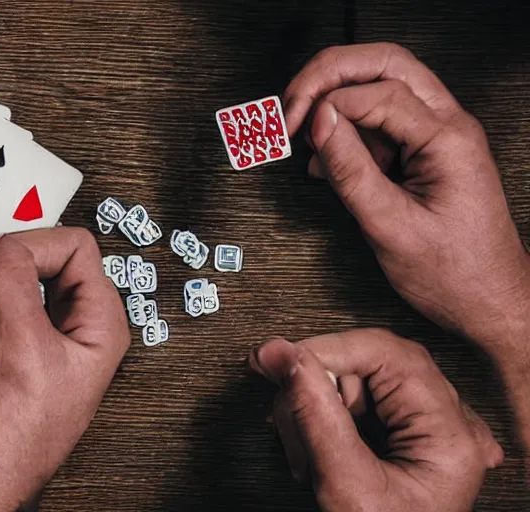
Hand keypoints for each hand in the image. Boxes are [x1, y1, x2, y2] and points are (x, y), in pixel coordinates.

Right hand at [0, 228, 130, 510]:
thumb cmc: (18, 435)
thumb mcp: (21, 347)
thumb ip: (12, 284)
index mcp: (100, 323)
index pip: (74, 248)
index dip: (32, 244)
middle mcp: (75, 324)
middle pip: (45, 257)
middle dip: (7, 261)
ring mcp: (42, 335)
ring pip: (16, 279)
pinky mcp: (12, 346)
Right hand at [250, 329, 502, 511]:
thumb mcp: (344, 482)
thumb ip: (315, 415)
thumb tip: (284, 356)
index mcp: (448, 433)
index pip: (384, 352)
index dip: (325, 349)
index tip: (276, 359)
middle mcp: (446, 426)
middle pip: (367, 367)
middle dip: (315, 389)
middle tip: (283, 416)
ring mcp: (425, 435)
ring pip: (354, 386)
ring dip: (312, 413)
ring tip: (304, 455)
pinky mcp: (401, 444)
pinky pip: (354, 411)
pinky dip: (322, 427)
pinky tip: (315, 457)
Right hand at [284, 43, 529, 349]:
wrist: (490, 302)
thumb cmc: (455, 274)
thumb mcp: (390, 225)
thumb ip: (351, 170)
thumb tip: (319, 122)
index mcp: (448, 139)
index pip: (379, 92)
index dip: (327, 103)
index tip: (294, 128)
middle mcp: (447, 126)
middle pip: (384, 64)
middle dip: (329, 75)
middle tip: (291, 102)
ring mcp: (436, 137)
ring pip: (380, 86)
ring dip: (335, 100)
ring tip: (299, 131)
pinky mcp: (422, 153)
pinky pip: (378, 122)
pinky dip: (344, 130)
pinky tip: (323, 160)